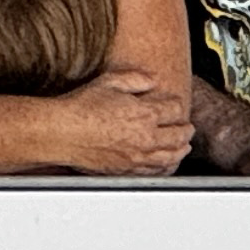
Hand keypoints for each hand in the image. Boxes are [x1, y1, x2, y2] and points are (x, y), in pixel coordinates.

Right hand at [55, 68, 191, 174]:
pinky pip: (155, 170)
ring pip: (171, 155)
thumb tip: (151, 80)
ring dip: (181, 150)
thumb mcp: (108, 82)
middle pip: (179, 135)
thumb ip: (135, 78)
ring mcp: (137, 155)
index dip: (177, 105)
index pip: (175, 109)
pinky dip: (166, 166)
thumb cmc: (80, 108)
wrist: (62, 133)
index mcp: (144, 113)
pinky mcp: (127, 168)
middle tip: (187, 127)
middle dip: (186, 129)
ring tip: (183, 146)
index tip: (175, 105)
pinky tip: (166, 163)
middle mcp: (145, 136)